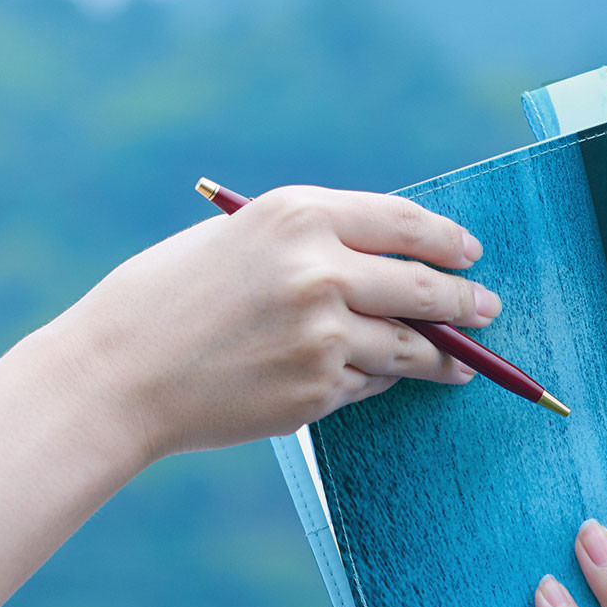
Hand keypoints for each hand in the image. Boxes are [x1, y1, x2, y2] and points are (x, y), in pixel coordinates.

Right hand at [56, 186, 498, 464]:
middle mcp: (320, 269)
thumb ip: (312, 240)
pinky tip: (380, 379)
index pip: (403, 221)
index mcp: (299, 214)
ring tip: (460, 361)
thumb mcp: (243, 238)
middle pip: (424, 285)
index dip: (447, 238)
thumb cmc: (172, 294)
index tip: (470, 251)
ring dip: (442, 355)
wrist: (118, 371)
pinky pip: (368, 384)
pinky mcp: (316, 391)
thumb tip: (388, 259)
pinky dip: (378, 381)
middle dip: (466, 302)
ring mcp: (323, 335)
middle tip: (488, 307)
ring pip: (408, 346)